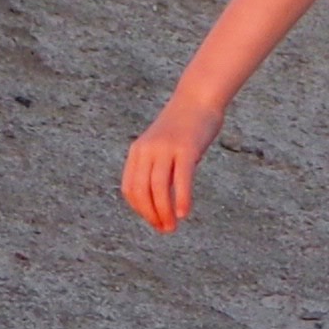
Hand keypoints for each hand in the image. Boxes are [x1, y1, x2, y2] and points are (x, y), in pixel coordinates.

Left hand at [122, 108, 213, 232]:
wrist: (197, 98)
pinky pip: (181, 179)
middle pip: (142, 191)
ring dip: (164, 212)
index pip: (130, 189)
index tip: (155, 222)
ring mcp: (165, 148)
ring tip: (172, 226)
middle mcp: (147, 150)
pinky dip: (181, 198)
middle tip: (166, 229)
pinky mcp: (185, 148)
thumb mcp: (162, 147)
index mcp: (138, 151)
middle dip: (151, 215)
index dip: (140, 210)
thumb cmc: (183, 128)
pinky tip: (184, 213)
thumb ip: (158, 169)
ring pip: (158, 188)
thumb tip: (160, 202)